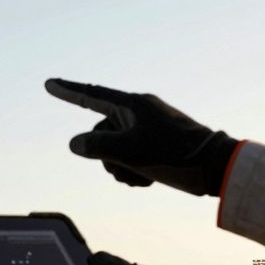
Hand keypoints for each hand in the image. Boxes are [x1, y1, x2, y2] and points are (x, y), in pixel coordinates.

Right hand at [45, 78, 238, 195]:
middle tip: (127, 170)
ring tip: (141, 177)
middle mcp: (138, 111)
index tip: (49, 84)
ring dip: (121, 167)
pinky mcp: (157, 143)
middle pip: (102, 133)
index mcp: (131, 104)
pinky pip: (132, 155)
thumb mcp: (130, 152)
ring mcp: (148, 127)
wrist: (215, 167)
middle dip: (106, 157)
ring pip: (116, 149)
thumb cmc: (173, 154)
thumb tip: (75, 143)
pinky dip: (134, 170)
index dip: (67, 91)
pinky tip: (149, 180)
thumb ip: (96, 146)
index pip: (91, 96)